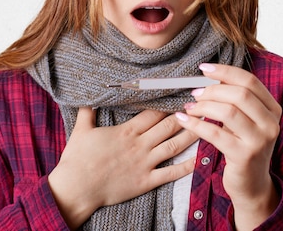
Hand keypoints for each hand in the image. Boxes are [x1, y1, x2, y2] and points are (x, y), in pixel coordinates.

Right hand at [48, 108, 196, 228]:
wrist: (76, 188)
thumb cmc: (77, 159)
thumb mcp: (81, 130)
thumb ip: (87, 112)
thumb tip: (88, 98)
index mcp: (126, 131)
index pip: (152, 113)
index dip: (167, 103)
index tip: (179, 94)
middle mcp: (139, 144)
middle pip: (167, 125)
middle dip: (185, 114)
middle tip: (200, 106)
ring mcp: (144, 163)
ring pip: (173, 145)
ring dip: (190, 134)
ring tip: (206, 125)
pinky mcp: (146, 181)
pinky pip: (170, 173)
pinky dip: (186, 166)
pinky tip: (199, 159)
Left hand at [175, 63, 281, 228]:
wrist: (251, 185)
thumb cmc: (243, 147)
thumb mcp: (246, 121)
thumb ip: (235, 100)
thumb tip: (209, 76)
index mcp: (272, 109)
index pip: (250, 81)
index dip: (225, 71)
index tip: (204, 69)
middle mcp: (270, 123)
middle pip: (240, 94)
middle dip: (212, 90)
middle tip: (195, 93)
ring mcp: (259, 141)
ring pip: (228, 111)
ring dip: (203, 106)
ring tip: (190, 107)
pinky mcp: (244, 156)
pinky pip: (215, 133)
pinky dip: (195, 124)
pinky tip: (184, 120)